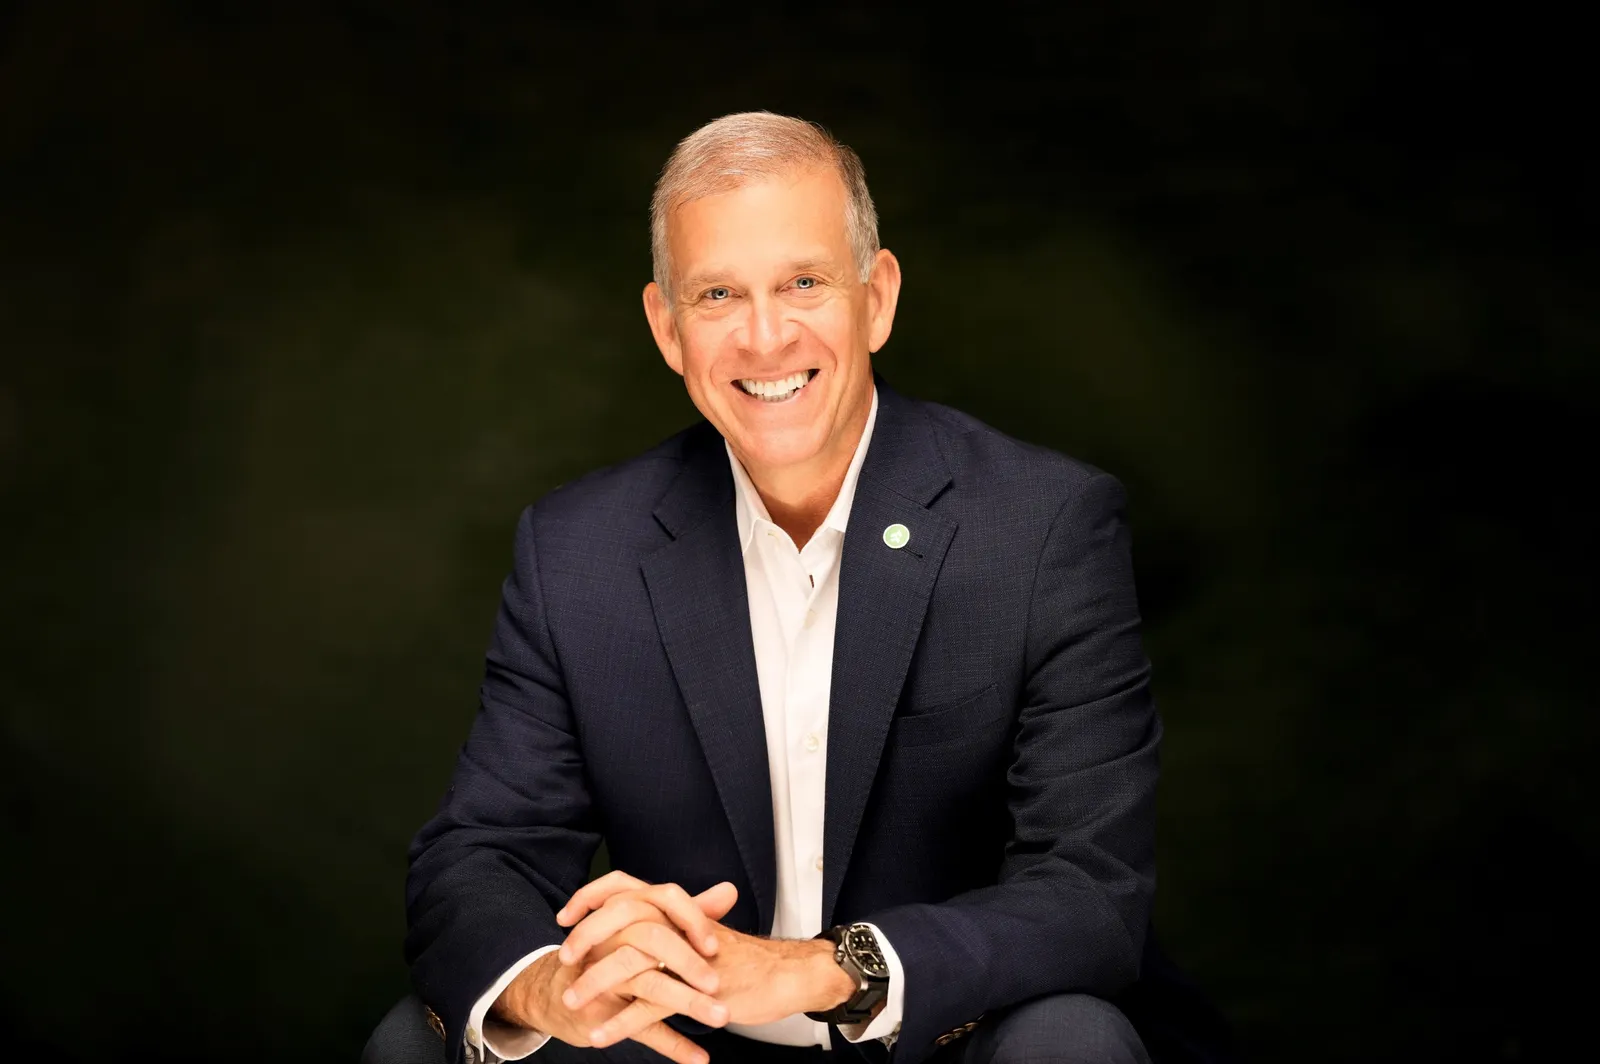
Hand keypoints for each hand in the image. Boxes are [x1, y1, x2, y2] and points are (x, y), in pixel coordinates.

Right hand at [491, 879, 734, 1063]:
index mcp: (629, 913)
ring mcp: (605, 977)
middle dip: (689, 962)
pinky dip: (674, 1045)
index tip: (715, 944)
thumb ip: (689, 911)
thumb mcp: (646, 930)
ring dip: (689, 1002)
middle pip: (653, 939)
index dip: (692, 917)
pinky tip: (699, 1058)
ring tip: (722, 1018)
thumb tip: (730, 890)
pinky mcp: (602, 1014)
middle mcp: (613, 938)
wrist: (554, 993)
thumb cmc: (607, 957)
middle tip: (717, 983)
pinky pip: (642, 1028)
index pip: (664, 899)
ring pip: (650, 985)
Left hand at [560, 875, 855, 1031]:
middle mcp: (681, 925)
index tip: (567, 915)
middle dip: (586, 939)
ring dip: (595, 983)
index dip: (593, 896)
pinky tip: (602, 1034)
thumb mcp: (706, 937)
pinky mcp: (698, 990)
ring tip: (572, 1003)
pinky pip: (651, 1005)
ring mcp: (688, 957)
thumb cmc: (749, 961)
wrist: (790, 975)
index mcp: (679, 910)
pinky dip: (622, 1021)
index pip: (626, 886)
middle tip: (564, 959)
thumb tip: (643, 923)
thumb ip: (676, 928)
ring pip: (630, 962)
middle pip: (622, 917)